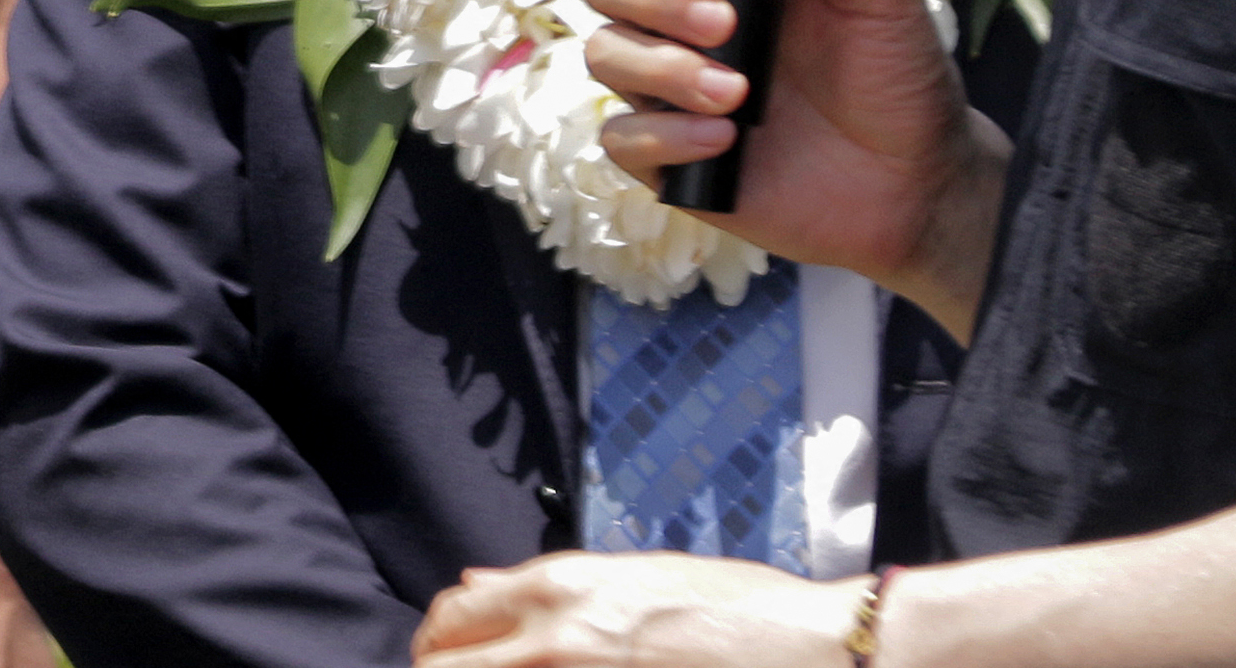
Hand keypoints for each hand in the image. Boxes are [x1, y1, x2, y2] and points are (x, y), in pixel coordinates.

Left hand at [413, 554, 856, 667]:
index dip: (437, 641)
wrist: (798, 645)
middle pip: (444, 667)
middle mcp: (553, 636)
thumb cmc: (725, 604)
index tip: (442, 653)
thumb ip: (543, 588)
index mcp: (558, 586)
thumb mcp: (628, 576)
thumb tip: (478, 585)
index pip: (453, 616)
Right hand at [585, 0, 1006, 337]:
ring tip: (737, 94)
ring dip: (662, 68)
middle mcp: (683, 17)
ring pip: (605, 54)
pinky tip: (723, 140)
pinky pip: (620, 139)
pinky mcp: (669, 155)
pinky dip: (664, 137)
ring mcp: (669, 87)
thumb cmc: (894, 73)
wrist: (914, 180)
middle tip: (725, 25)